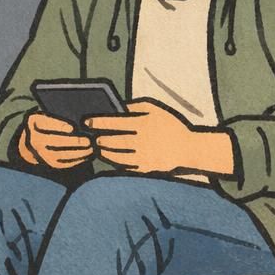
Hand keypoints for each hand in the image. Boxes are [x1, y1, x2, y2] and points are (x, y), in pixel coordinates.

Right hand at [18, 111, 93, 169]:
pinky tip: (86, 156)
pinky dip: (76, 160)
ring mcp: (43, 154)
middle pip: (56, 142)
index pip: (47, 125)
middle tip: (87, 140)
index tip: (72, 128)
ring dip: (78, 152)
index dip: (59, 127)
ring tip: (90, 148)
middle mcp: (36, 141)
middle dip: (73, 142)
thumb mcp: (45, 117)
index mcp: (35, 125)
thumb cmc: (45, 126)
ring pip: (62, 154)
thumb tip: (73, 127)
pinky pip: (64, 163)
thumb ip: (56, 119)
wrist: (31, 144)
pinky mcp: (51, 163)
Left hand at [87, 100, 234, 175]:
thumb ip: (134, 106)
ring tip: (99, 147)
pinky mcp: (144, 169)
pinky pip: (123, 166)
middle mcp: (141, 141)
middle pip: (111, 141)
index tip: (87, 121)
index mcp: (143, 123)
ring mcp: (142, 157)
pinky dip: (114, 162)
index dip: (97, 122)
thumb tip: (114, 108)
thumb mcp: (155, 108)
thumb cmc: (169, 124)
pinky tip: (109, 157)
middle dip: (98, 139)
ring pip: (115, 156)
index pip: (113, 123)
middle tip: (91, 137)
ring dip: (103, 152)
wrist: (187, 148)